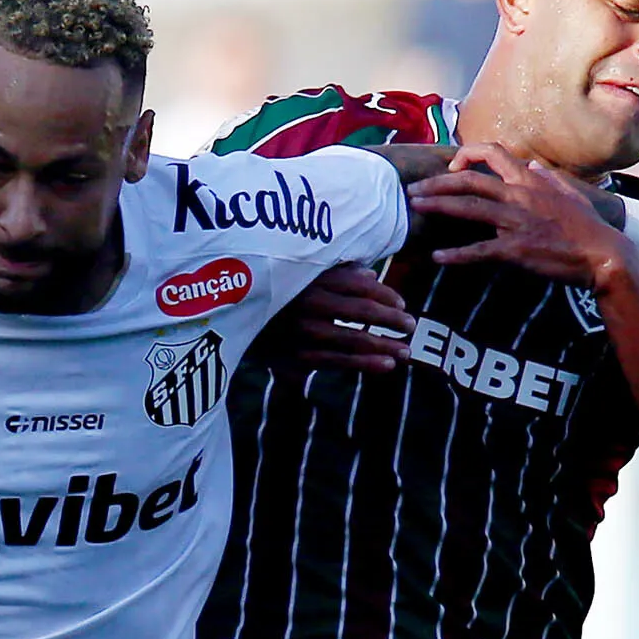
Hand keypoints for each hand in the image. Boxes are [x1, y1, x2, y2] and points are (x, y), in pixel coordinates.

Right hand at [270, 264, 412, 372]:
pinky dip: (365, 364)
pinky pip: (338, 362)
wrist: (227, 319)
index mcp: (311, 279)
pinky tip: (386, 366)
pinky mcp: (297, 357)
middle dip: (392, 320)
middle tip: (411, 325)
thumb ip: (336, 272)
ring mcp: (304, 333)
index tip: (401, 302)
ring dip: (385, 345)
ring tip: (405, 350)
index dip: (386, 295)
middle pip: (362, 312)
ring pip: (354, 340)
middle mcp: (310, 305)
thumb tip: (371, 275)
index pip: (360, 285)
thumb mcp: (298, 273)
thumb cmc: (269, 292)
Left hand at [405, 142, 638, 289]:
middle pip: (470, 180)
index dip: (468, 155)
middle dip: (438, 183)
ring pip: (469, 207)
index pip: (494, 153)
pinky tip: (437, 258)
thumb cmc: (588, 227)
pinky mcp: (516, 249)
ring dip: (438, 206)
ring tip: (415, 209)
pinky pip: (480, 250)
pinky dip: (456, 255)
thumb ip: (548, 178)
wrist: (603, 255)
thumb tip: (534, 165)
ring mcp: (517, 222)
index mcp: (531, 180)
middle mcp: (520, 195)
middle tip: (415, 190)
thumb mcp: (571, 193)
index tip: (452, 166)